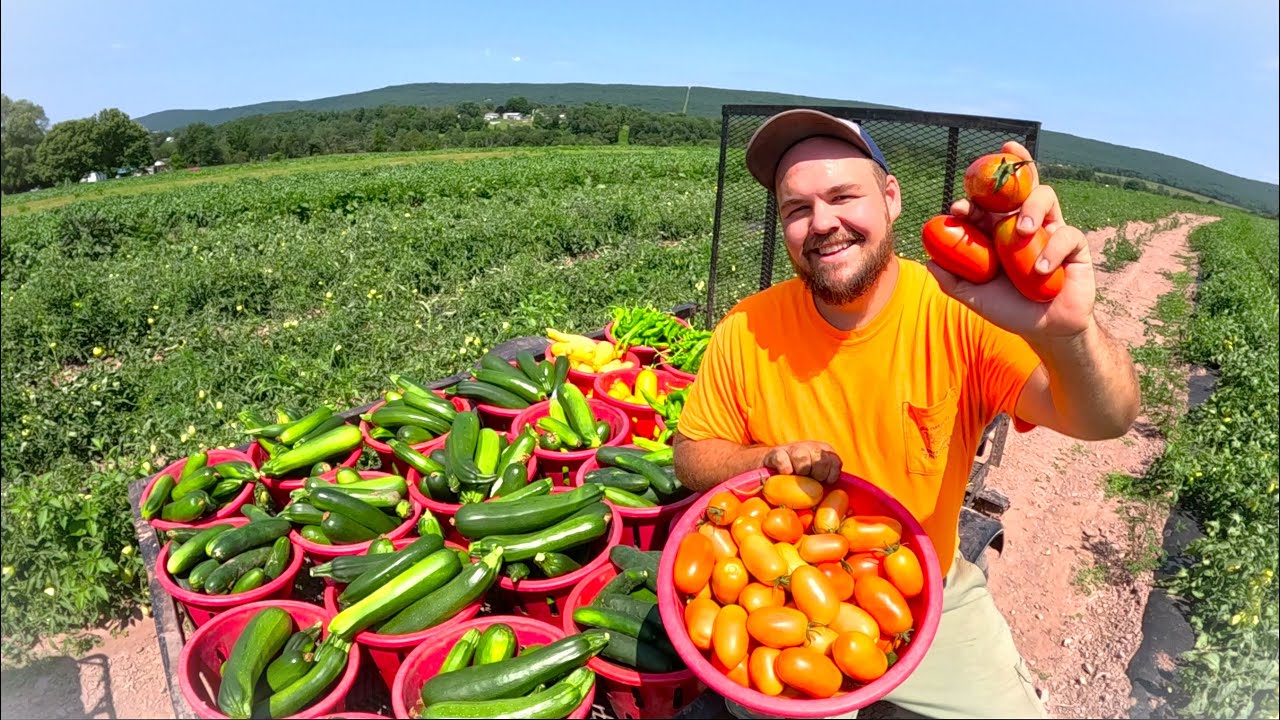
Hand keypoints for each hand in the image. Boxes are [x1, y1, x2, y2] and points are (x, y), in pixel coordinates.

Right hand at [762, 441, 842, 483]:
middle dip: (817, 474)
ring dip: (801, 471)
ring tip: (797, 476)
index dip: (831, 475)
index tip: (824, 482)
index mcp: (823, 450)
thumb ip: (828, 479)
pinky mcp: (777, 452)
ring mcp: (792, 447)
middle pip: (820, 460)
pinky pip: (783, 461)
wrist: (773, 466)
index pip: (835, 461)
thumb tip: (837, 494)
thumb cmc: (800, 476)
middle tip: (810, 480)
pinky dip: (785, 470)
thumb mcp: (818, 475)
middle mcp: (810, 446)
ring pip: (802, 457)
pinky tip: (785, 474)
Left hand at [927, 141, 1096, 343]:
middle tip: (1004, 160)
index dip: (974, 198)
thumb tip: (928, 260)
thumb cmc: (1010, 310)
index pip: (986, 205)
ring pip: (1045, 196)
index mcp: (998, 232)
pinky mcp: (1074, 244)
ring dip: (1031, 208)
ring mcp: (1050, 231)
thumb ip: (951, 280)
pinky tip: (1041, 270)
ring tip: (1021, 232)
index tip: (959, 207)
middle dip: (1015, 165)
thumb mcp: (974, 296)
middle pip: (1021, 185)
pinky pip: (1065, 233)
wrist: (1045, 331)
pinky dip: (1052, 250)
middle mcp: (1024, 225)